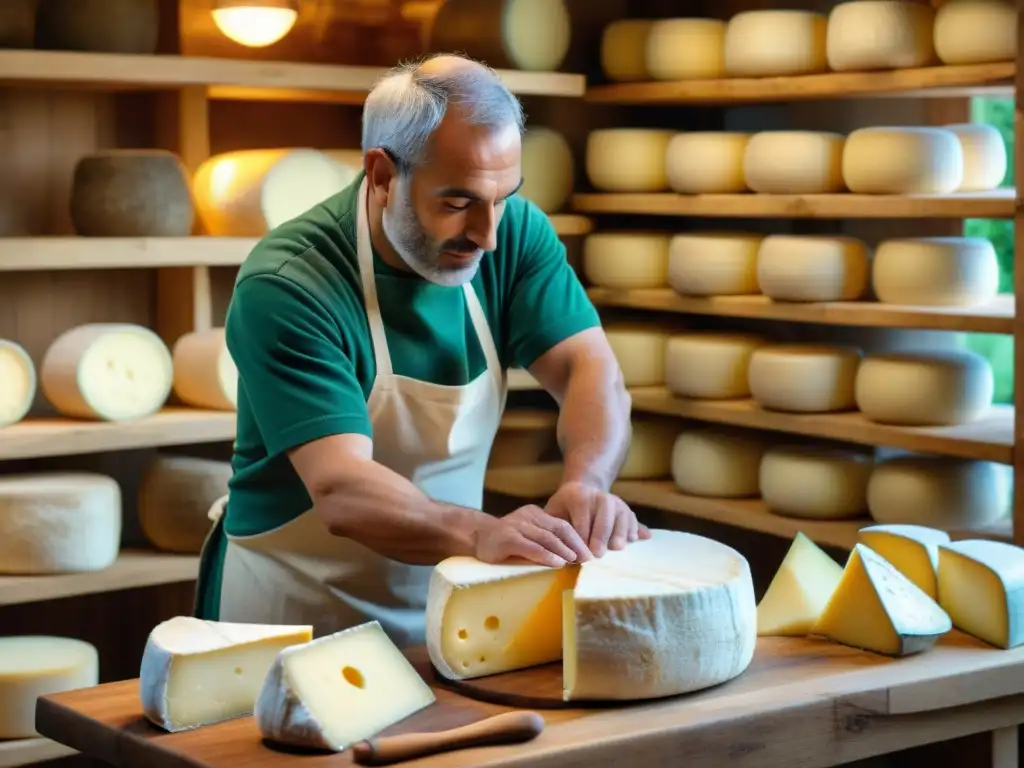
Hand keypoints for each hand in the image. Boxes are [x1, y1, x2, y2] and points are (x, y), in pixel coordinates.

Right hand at [474, 504, 591, 567]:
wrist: (475, 537)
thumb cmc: (505, 542)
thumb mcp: (528, 536)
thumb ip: (545, 540)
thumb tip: (573, 557)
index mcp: (536, 514)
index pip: (562, 525)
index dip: (577, 539)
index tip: (590, 553)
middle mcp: (528, 516)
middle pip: (558, 529)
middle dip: (575, 545)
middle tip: (588, 559)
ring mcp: (517, 526)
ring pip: (546, 538)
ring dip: (563, 550)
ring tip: (576, 561)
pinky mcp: (507, 538)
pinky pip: (531, 547)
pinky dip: (545, 555)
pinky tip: (557, 563)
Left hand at [545, 481, 650, 556]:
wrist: (581, 491)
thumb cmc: (564, 508)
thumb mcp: (553, 513)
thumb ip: (555, 529)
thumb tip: (556, 551)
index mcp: (579, 496)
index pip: (582, 518)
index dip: (580, 538)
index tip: (577, 555)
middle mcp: (599, 496)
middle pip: (604, 515)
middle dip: (601, 535)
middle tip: (597, 554)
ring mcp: (615, 501)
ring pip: (622, 515)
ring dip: (620, 532)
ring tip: (617, 548)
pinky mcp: (626, 509)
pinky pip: (633, 518)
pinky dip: (634, 528)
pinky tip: (635, 539)